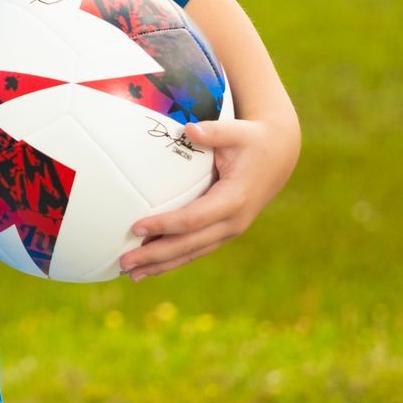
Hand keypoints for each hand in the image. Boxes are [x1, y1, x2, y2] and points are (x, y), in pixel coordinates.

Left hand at [119, 114, 299, 281]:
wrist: (278, 156)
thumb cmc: (252, 141)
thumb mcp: (237, 131)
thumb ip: (214, 131)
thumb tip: (190, 128)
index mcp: (234, 199)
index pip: (194, 218)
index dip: (165, 225)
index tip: (136, 226)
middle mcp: (233, 222)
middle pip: (189, 245)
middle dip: (156, 255)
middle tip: (124, 262)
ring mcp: (230, 230)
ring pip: (192, 253)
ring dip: (161, 265)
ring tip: (131, 274)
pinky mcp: (224, 232)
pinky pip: (197, 250)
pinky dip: (174, 260)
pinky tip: (151, 267)